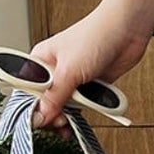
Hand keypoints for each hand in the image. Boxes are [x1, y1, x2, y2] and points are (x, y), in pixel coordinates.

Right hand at [27, 4, 149, 130]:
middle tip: (60, 120)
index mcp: (41, 62)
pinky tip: (81, 118)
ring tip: (69, 123)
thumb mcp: (69, 70)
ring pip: (63, 106)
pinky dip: (82, 113)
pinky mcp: (89, 86)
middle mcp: (54, 71)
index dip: (31, 108)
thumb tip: (39, 117)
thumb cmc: (95, 36)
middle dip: (51, 115)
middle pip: (44, 102)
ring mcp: (72, 79)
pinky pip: (81, 105)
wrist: (127, 30)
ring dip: (67, 116)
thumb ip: (54, 97)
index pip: (26, 91)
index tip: (40, 121)